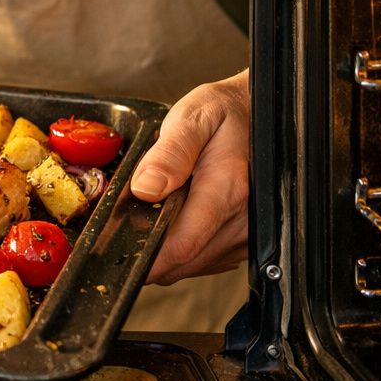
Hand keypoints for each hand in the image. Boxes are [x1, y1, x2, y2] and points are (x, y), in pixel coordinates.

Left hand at [129, 69, 249, 285]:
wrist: (260, 115)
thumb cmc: (226, 114)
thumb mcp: (193, 119)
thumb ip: (169, 155)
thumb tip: (145, 189)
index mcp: (227, 190)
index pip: (182, 245)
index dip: (147, 260)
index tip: (120, 257)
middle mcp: (243, 220)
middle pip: (184, 262)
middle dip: (151, 253)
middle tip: (131, 223)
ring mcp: (247, 234)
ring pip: (193, 265)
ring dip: (168, 252)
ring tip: (159, 213)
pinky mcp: (245, 240)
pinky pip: (206, 260)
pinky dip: (185, 248)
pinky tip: (178, 219)